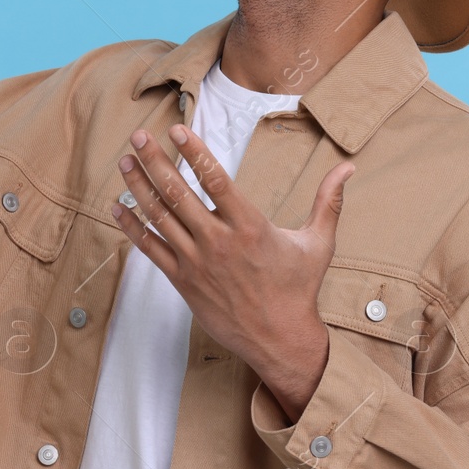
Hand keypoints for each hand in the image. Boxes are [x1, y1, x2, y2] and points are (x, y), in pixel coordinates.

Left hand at [110, 123, 354, 418]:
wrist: (279, 340)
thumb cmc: (299, 289)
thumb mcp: (319, 243)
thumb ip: (329, 201)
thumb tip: (350, 167)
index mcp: (250, 226)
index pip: (216, 179)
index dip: (194, 151)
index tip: (177, 129)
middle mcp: (219, 242)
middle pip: (179, 194)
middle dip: (155, 161)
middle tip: (138, 136)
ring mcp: (197, 263)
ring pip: (160, 218)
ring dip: (139, 186)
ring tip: (124, 161)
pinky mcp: (183, 282)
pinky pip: (151, 249)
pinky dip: (133, 226)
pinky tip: (118, 206)